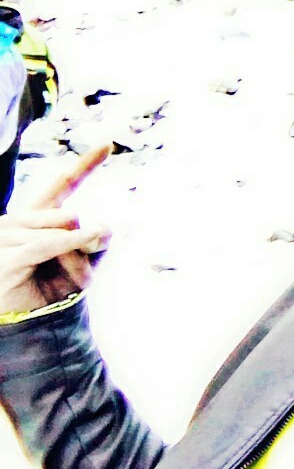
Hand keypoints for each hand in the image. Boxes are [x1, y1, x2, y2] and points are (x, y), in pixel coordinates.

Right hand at [0, 145, 111, 316]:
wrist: (15, 324)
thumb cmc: (44, 292)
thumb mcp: (74, 264)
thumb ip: (91, 243)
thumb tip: (107, 227)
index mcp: (34, 219)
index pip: (62, 185)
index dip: (86, 165)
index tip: (108, 144)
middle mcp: (19, 221)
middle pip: (72, 215)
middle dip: (88, 241)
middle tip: (86, 273)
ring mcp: (10, 236)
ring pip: (65, 229)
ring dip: (78, 259)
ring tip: (71, 284)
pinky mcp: (11, 255)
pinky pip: (49, 243)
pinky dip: (72, 242)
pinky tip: (91, 236)